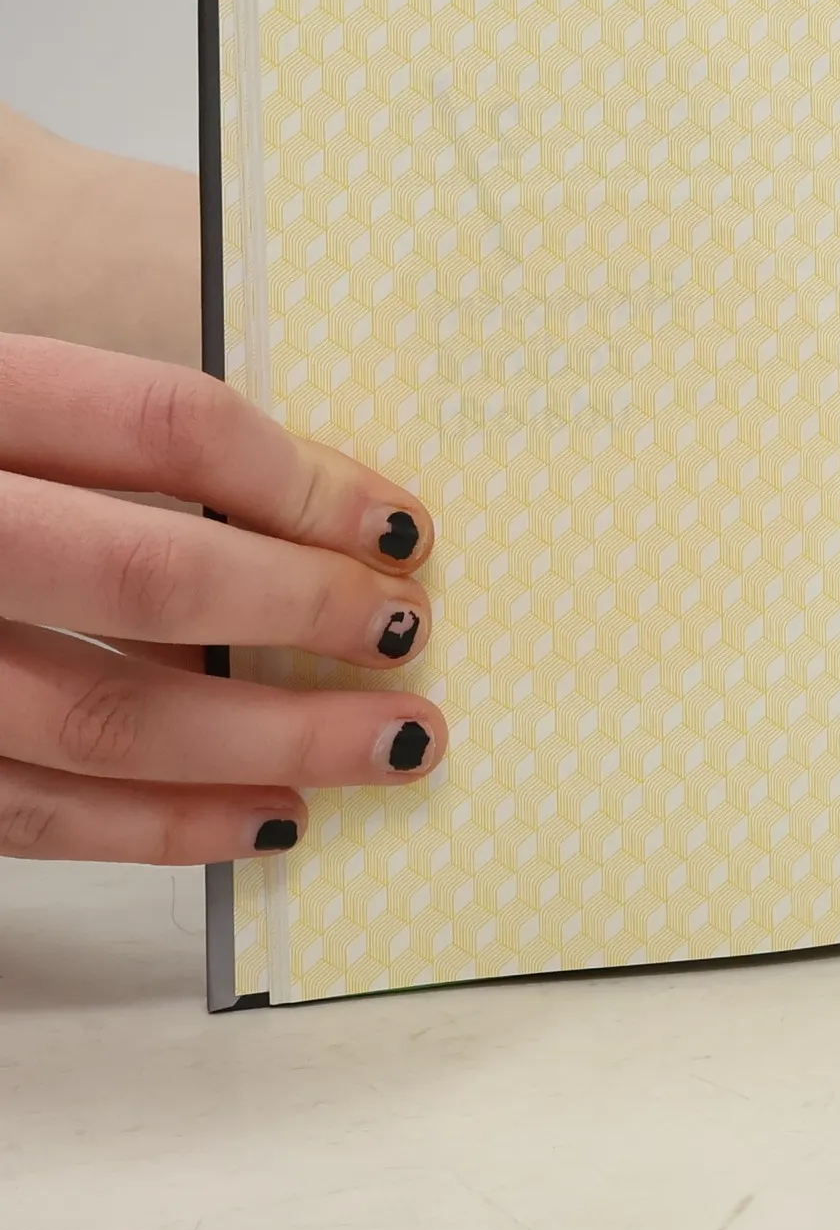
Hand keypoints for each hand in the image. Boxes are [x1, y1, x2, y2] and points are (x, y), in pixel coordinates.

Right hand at [0, 333, 444, 862]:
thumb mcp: (7, 401)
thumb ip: (114, 444)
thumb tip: (312, 517)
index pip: (162, 425)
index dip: (304, 478)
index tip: (402, 525)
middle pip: (147, 573)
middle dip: (304, 612)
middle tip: (408, 633)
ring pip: (100, 713)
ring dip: (269, 739)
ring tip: (391, 745)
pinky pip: (28, 814)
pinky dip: (161, 827)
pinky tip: (266, 820)